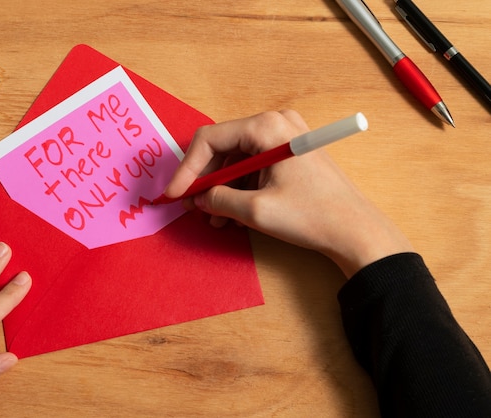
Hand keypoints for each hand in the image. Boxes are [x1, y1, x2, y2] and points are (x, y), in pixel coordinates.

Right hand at [164, 110, 412, 276]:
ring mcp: (284, 138)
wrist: (355, 230)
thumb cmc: (312, 216)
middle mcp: (275, 124)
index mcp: (267, 127)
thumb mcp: (255, 210)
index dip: (187, 169)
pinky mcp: (289, 154)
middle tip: (191, 206)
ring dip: (220, 188)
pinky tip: (231, 214)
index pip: (210, 139)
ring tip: (213, 218)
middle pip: (223, 147)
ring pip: (236, 159)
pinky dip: (239, 188)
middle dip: (204, 179)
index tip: (174, 194)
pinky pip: (253, 167)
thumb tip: (198, 199)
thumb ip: (219, 200)